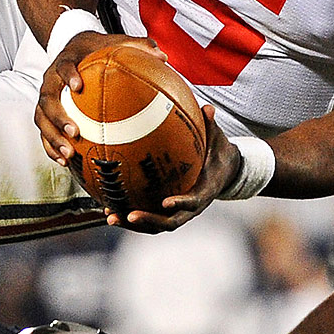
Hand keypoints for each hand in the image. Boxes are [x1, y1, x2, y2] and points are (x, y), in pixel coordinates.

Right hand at [35, 30, 166, 163]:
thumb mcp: (115, 43)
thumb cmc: (96, 49)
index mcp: (66, 61)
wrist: (74, 48)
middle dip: (58, 117)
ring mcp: (47, 97)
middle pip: (47, 98)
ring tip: (68, 154)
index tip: (77, 87)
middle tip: (74, 132)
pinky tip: (64, 162)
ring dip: (52, 137)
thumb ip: (136, 46)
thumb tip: (162, 56)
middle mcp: (51, 79)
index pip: (63, 66)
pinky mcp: (45, 112)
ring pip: (41, 118)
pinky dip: (51, 147)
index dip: (68, 76)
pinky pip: (43, 131)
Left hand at [111, 105, 236, 232]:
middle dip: (149, 220)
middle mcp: (191, 208)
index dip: (180, 204)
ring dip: (134, 224)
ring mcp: (179, 212)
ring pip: (155, 225)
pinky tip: (109, 210)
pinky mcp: (168, 212)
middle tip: (130, 214)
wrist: (224, 172)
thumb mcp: (218, 139)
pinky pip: (148, 218)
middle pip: (170, 222)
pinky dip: (129, 217)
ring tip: (112, 216)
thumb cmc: (218, 153)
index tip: (165, 202)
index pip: (193, 202)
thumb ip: (211, 126)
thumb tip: (208, 108)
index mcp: (205, 192)